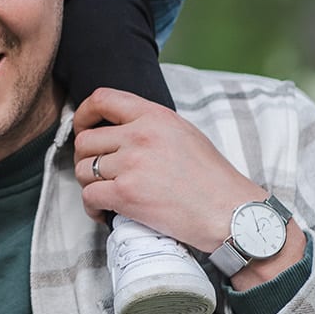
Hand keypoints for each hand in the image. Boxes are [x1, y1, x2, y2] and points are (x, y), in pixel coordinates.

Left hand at [71, 89, 265, 252]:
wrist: (231, 214)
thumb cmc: (212, 179)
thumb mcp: (185, 134)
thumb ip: (150, 125)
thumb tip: (118, 128)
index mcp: (155, 116)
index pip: (102, 99)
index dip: (84, 114)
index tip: (83, 128)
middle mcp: (140, 135)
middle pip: (86, 141)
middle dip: (86, 159)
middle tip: (99, 174)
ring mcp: (131, 164)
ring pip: (83, 170)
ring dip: (90, 185)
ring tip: (107, 195)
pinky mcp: (126, 193)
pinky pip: (88, 196)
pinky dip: (92, 208)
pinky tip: (105, 213)